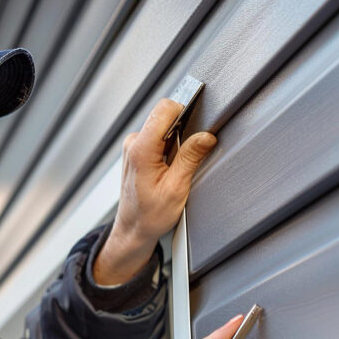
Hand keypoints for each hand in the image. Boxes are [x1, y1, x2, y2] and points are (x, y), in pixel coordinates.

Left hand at [93, 99, 216, 284]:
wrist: (133, 229)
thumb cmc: (149, 215)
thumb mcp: (176, 189)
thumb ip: (190, 158)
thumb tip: (206, 136)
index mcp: (141, 150)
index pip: (165, 109)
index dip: (186, 113)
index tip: (198, 126)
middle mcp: (133, 143)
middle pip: (165, 116)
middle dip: (183, 130)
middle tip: (187, 157)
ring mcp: (133, 146)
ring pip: (163, 127)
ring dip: (175, 141)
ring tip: (176, 167)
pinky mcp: (136, 151)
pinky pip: (158, 137)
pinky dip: (168, 148)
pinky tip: (169, 168)